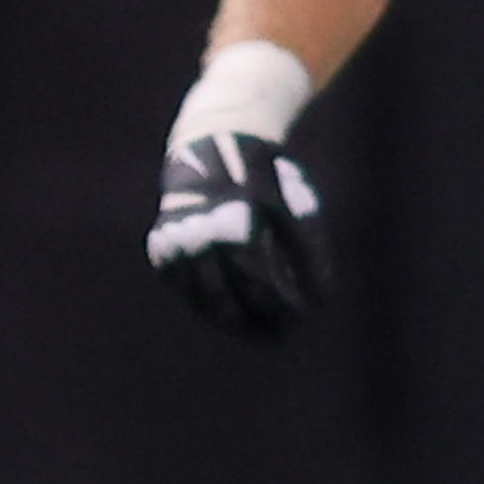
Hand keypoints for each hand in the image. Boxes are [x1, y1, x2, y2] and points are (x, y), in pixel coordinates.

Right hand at [148, 132, 333, 337]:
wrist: (210, 145)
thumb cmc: (264, 176)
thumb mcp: (296, 205)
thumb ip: (311, 254)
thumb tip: (322, 302)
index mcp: (235, 224)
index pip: (261, 286)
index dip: (282, 309)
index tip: (302, 319)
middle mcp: (197, 239)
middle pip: (227, 304)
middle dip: (257, 325)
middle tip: (281, 338)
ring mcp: (174, 247)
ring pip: (203, 304)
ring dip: (233, 323)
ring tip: (261, 335)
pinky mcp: (161, 254)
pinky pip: (187, 293)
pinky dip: (211, 307)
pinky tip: (236, 315)